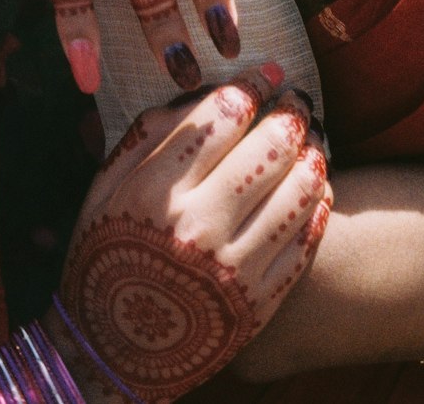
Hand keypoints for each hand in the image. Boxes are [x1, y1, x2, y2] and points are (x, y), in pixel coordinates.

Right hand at [51, 66, 331, 402]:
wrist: (110, 351)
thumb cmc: (107, 254)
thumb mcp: (104, 189)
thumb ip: (147, 136)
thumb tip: (198, 90)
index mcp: (153, 194)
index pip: (220, 117)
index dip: (251, 85)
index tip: (266, 72)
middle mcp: (196, 229)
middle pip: (268, 149)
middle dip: (291, 112)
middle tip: (297, 99)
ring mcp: (232, 269)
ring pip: (297, 191)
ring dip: (313, 153)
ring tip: (311, 139)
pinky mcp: (259, 302)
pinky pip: (306, 241)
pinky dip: (318, 204)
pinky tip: (316, 185)